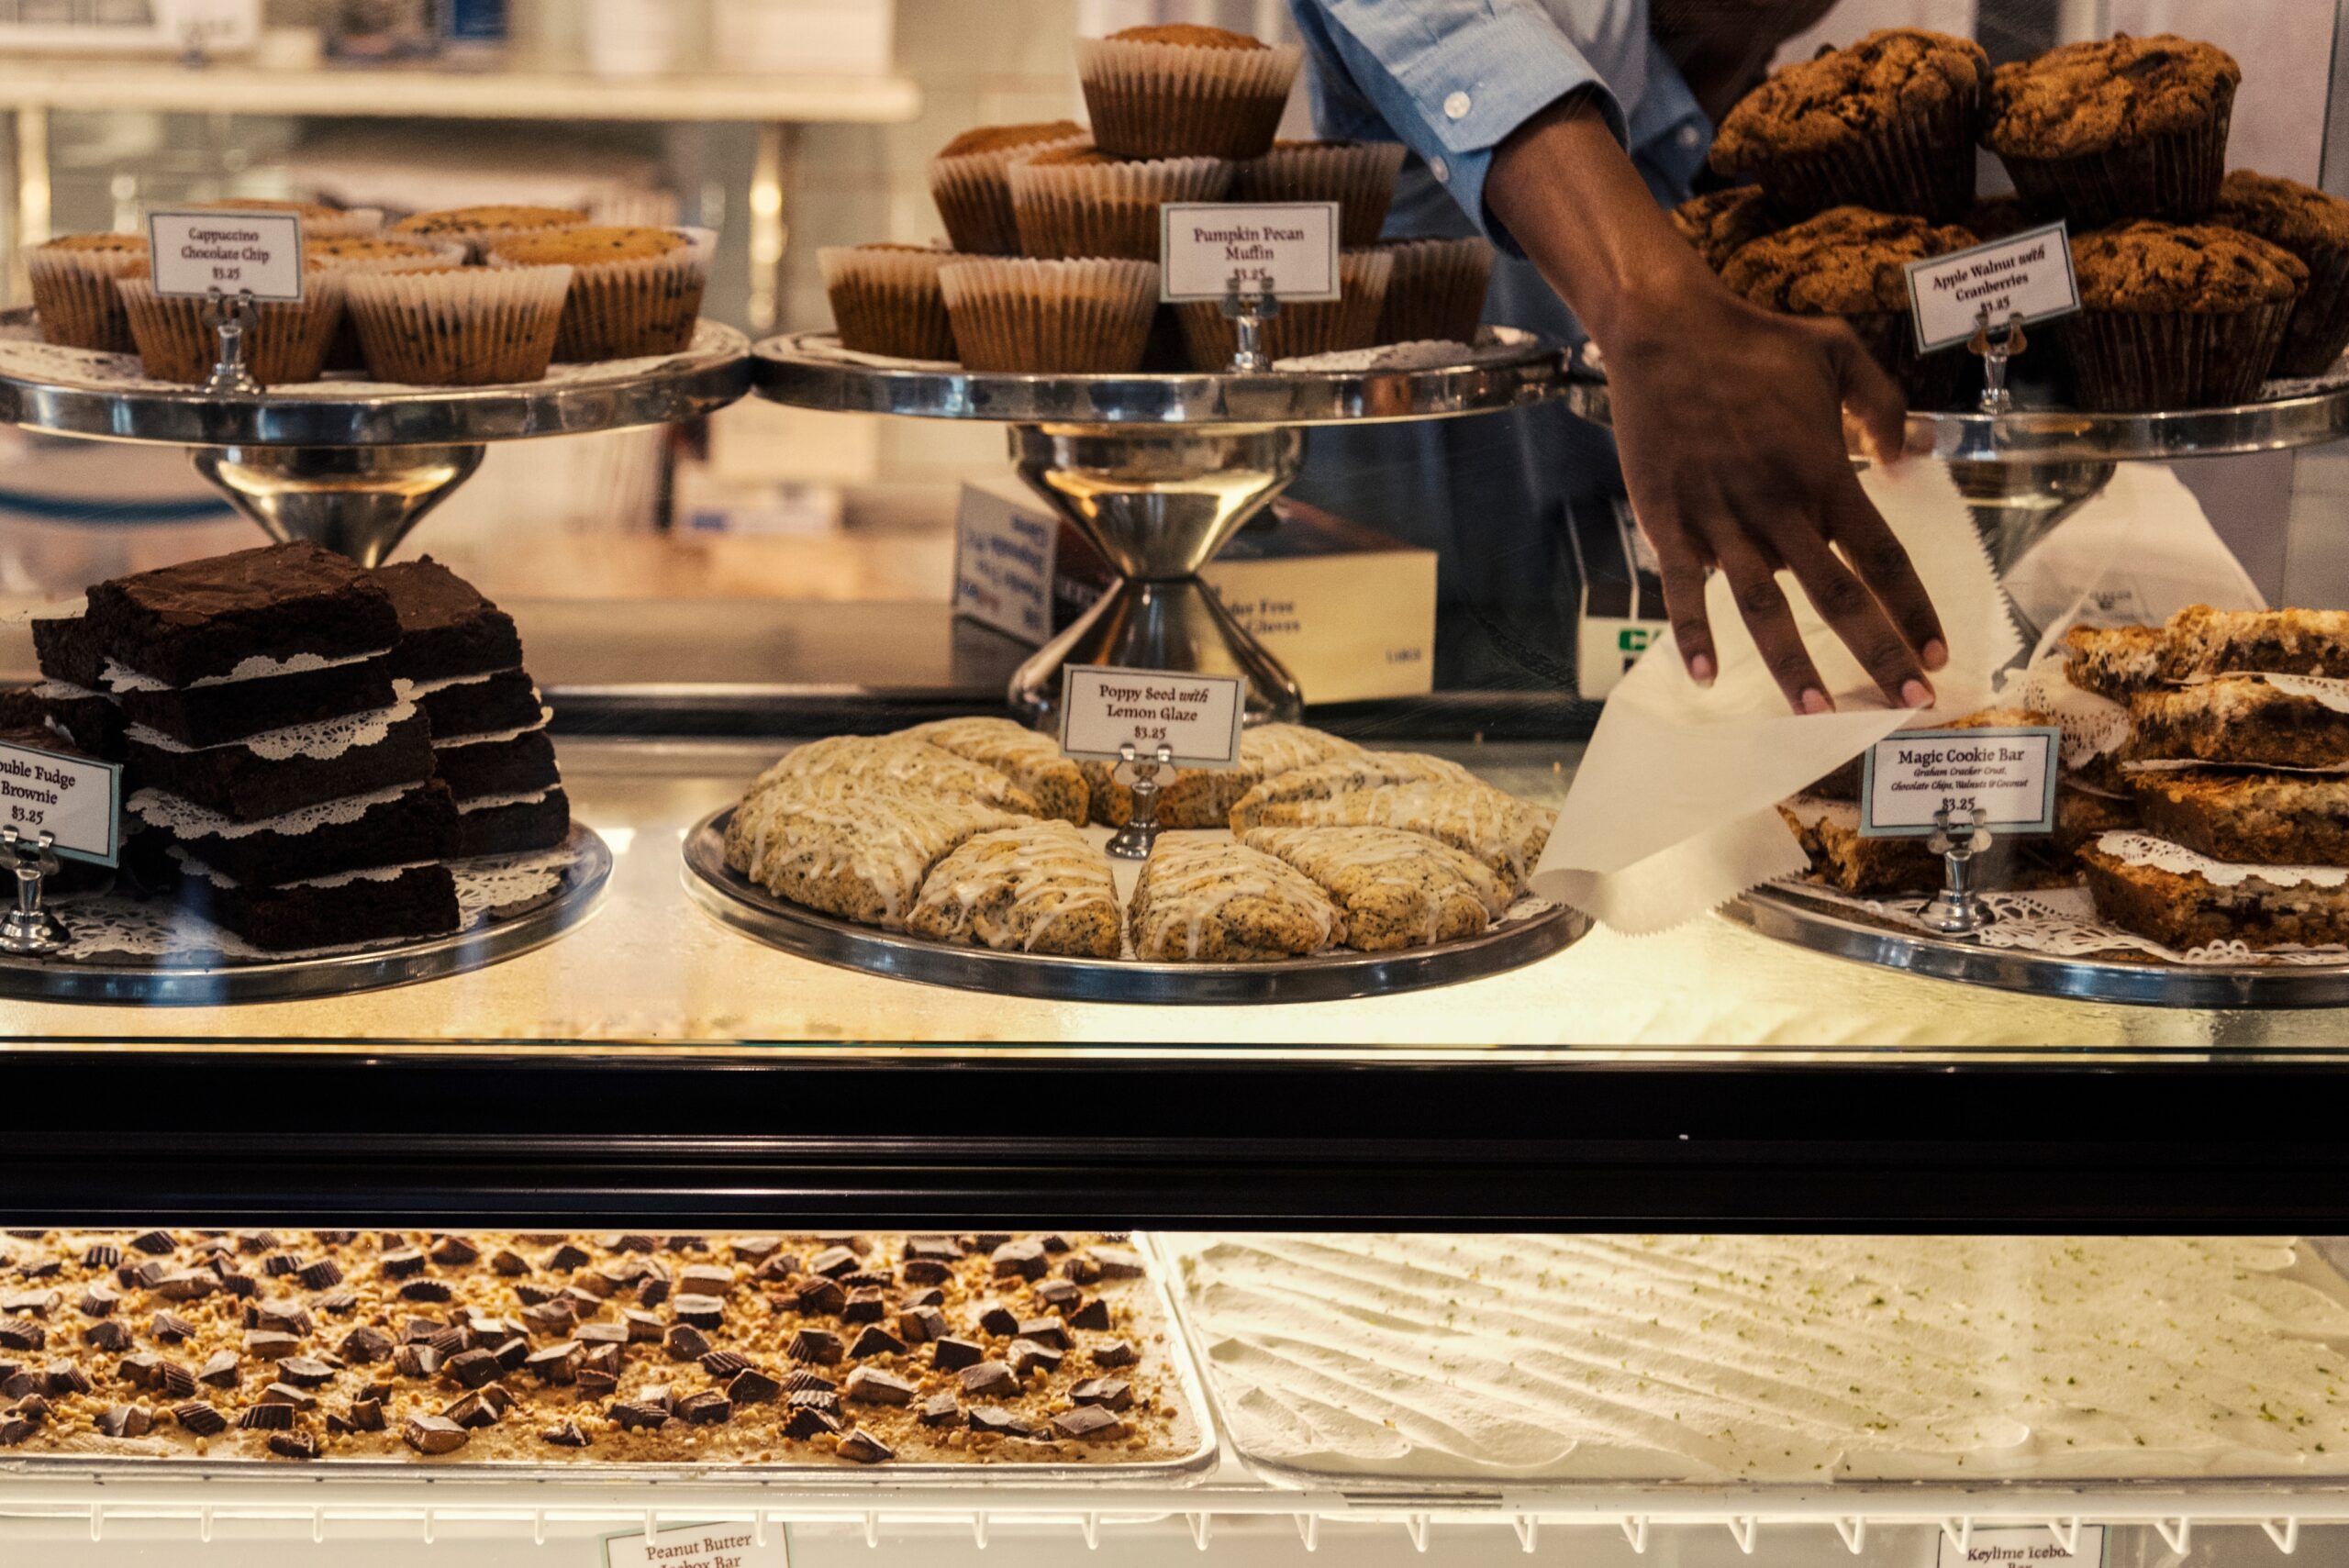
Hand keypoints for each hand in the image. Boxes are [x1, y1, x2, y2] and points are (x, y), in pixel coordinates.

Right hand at [1604, 273, 1947, 711]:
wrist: (1665, 330)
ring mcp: (1722, 519)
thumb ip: (1883, 405)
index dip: (1914, 609)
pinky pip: (1682, 588)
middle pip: (1838, 595)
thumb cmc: (1755, 339)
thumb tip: (1914, 456)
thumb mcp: (1838, 351)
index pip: (1883, 556)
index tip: (1937, 652)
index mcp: (1825, 473)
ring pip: (1763, 606)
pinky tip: (1703, 675)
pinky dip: (1691, 633)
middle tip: (1907, 700)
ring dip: (1790, 662)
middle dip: (1877, 652)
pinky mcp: (1670, 521)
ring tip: (1815, 709)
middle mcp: (1779, 506)